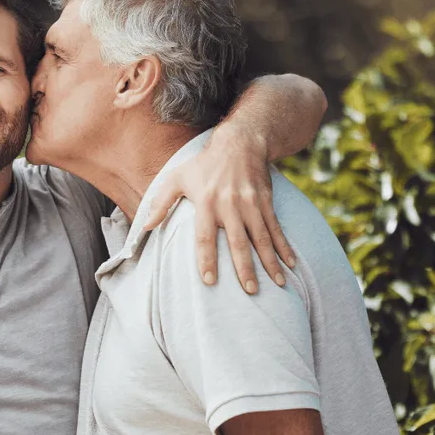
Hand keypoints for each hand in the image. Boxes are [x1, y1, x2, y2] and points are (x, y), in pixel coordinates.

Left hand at [144, 132, 295, 293]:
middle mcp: (230, 205)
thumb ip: (160, 203)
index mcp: (206, 202)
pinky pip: (276, 228)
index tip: (209, 281)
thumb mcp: (176, 178)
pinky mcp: (266, 203)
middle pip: (238, 242)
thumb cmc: (204, 164)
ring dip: (270, 262)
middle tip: (250, 292)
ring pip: (262, 238)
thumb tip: (144, 227)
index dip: (207, 258)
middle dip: (245, 268)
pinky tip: (290, 264)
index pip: (205, 236)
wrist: (240, 142)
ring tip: (279, 285)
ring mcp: (251, 205)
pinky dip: (284, 247)